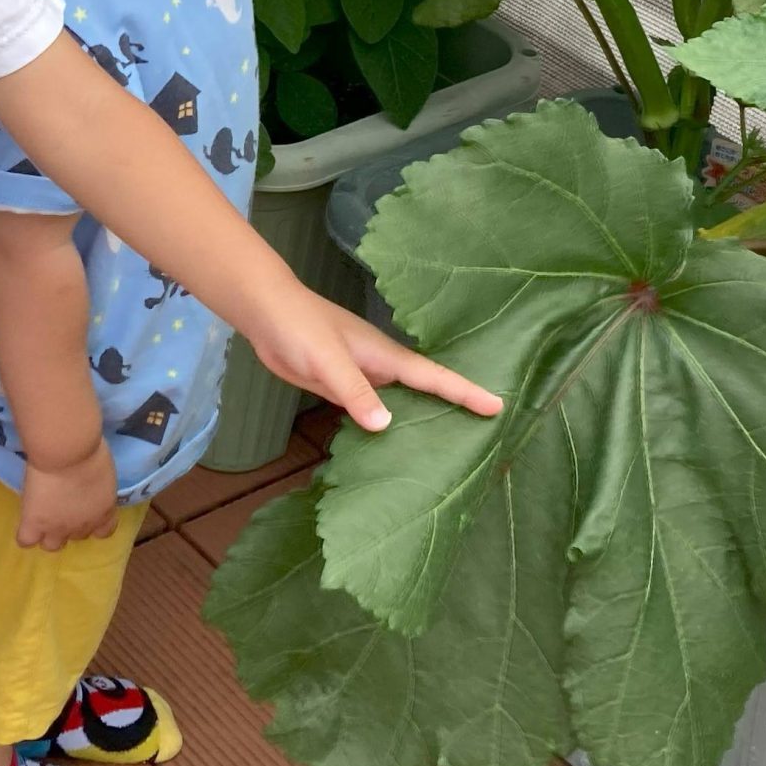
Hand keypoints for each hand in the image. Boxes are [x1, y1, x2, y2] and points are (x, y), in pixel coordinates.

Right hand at [18, 439, 120, 551]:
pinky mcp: (34, 524)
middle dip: (69, 524)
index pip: (103, 532)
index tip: (85, 509)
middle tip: (60, 504)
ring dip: (47, 534)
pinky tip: (26, 522)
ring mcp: (57, 528)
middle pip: (76, 537)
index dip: (93, 523)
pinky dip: (25, 534)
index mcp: (104, 511)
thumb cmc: (89, 450)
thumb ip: (96, 484)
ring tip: (41, 516)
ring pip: (52, 546)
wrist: (66, 452)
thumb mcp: (102, 470)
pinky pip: (26, 540)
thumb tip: (86, 480)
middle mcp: (83, 526)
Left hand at [247, 287, 501, 432]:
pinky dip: (387, 424)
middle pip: (425, 393)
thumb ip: (355, 390)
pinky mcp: (342, 386)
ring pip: (400, 403)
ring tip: (445, 451)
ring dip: (420, 420)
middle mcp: (381, 368)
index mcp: (386, 357)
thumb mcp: (329, 359)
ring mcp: (362, 377)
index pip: (435, 378)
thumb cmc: (301, 328)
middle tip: (486, 439)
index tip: (499, 407)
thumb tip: (386, 426)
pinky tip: (389, 446)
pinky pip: (373, 409)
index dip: (466, 392)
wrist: (267, 314)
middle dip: (454, 409)